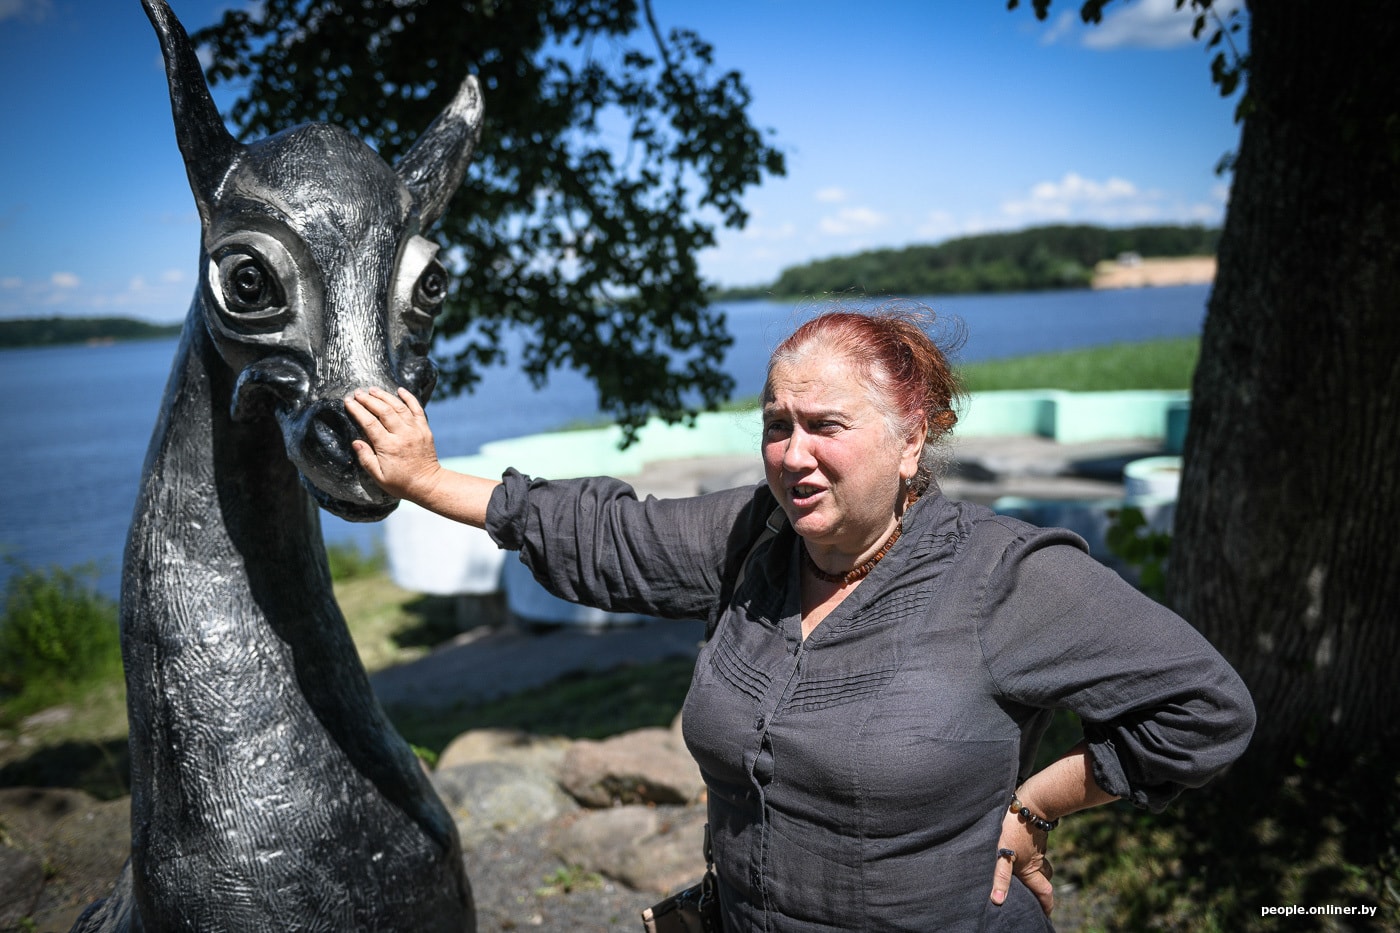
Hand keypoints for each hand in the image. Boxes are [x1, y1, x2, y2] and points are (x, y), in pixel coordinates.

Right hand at [345, 386, 442, 503]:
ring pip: (399, 407)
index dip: (357, 410)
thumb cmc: (401, 483)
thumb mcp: (378, 477)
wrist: (428, 484)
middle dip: (369, 399)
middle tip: (357, 392)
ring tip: (372, 389)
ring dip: (385, 396)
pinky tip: (400, 390)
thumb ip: (366, 459)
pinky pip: (417, 409)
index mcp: (388, 446)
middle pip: (383, 411)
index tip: (348, 402)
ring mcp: (415, 430)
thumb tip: (355, 442)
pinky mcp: (425, 429)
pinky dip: (409, 398)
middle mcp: (402, 435)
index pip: (369, 423)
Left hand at [989, 803, 1054, 915]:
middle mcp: (1035, 860)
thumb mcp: (1002, 854)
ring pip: (1041, 862)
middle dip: (1042, 887)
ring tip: (1026, 872)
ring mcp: (1037, 847)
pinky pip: (1036, 849)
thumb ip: (1001, 876)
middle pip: (1044, 878)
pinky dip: (1032, 852)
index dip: (1046, 905)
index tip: (1046, 914)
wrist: (1031, 803)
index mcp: (1028, 868)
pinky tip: (1022, 846)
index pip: (1043, 892)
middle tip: (1038, 895)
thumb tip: (997, 900)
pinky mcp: (1035, 835)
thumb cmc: (1013, 828)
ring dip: (1037, 869)